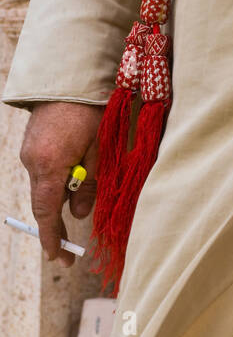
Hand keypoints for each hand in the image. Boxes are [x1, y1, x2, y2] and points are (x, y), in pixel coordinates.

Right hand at [19, 101, 102, 267]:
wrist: (68, 79)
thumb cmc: (90, 112)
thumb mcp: (98, 149)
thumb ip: (90, 184)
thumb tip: (80, 215)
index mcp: (50, 165)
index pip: (46, 212)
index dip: (52, 237)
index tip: (58, 257)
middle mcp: (33, 162)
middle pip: (43, 202)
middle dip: (56, 224)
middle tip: (69, 249)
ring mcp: (28, 152)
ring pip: (44, 187)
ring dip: (59, 198)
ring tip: (81, 199)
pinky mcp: (31, 144)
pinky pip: (43, 172)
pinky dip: (56, 181)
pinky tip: (73, 175)